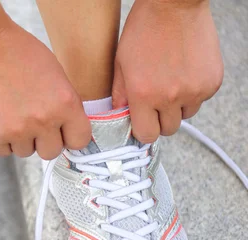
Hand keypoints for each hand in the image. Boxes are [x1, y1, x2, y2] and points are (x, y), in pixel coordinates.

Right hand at [0, 20, 90, 159]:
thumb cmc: (21, 53)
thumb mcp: (56, 75)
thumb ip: (64, 105)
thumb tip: (66, 131)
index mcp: (65, 104)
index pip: (79, 141)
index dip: (70, 136)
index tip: (62, 131)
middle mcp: (43, 121)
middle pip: (51, 151)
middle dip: (44, 140)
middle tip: (33, 121)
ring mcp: (16, 130)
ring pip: (26, 152)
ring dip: (21, 139)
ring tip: (13, 114)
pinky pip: (4, 151)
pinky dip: (2, 140)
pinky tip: (0, 119)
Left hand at [112, 0, 223, 142]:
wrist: (174, 5)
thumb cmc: (144, 30)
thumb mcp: (121, 63)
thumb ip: (120, 94)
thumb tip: (119, 115)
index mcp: (143, 95)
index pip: (146, 135)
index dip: (143, 129)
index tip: (141, 121)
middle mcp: (170, 98)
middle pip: (167, 129)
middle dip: (159, 119)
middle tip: (154, 102)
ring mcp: (194, 90)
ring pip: (185, 115)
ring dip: (177, 106)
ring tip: (169, 83)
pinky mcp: (212, 82)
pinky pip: (201, 99)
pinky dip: (193, 92)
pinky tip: (184, 72)